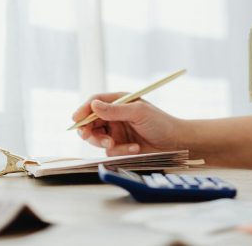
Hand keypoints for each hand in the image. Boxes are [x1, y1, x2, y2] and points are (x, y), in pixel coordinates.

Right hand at [70, 93, 184, 155]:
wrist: (175, 143)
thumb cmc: (160, 123)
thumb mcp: (138, 113)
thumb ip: (115, 110)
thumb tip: (94, 105)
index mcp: (119, 101)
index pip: (95, 102)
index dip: (83, 110)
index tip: (76, 119)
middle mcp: (115, 115)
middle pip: (90, 122)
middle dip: (89, 130)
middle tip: (89, 136)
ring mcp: (117, 131)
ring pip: (97, 138)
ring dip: (103, 142)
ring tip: (114, 144)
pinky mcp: (120, 146)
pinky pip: (110, 150)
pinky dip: (120, 150)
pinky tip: (134, 149)